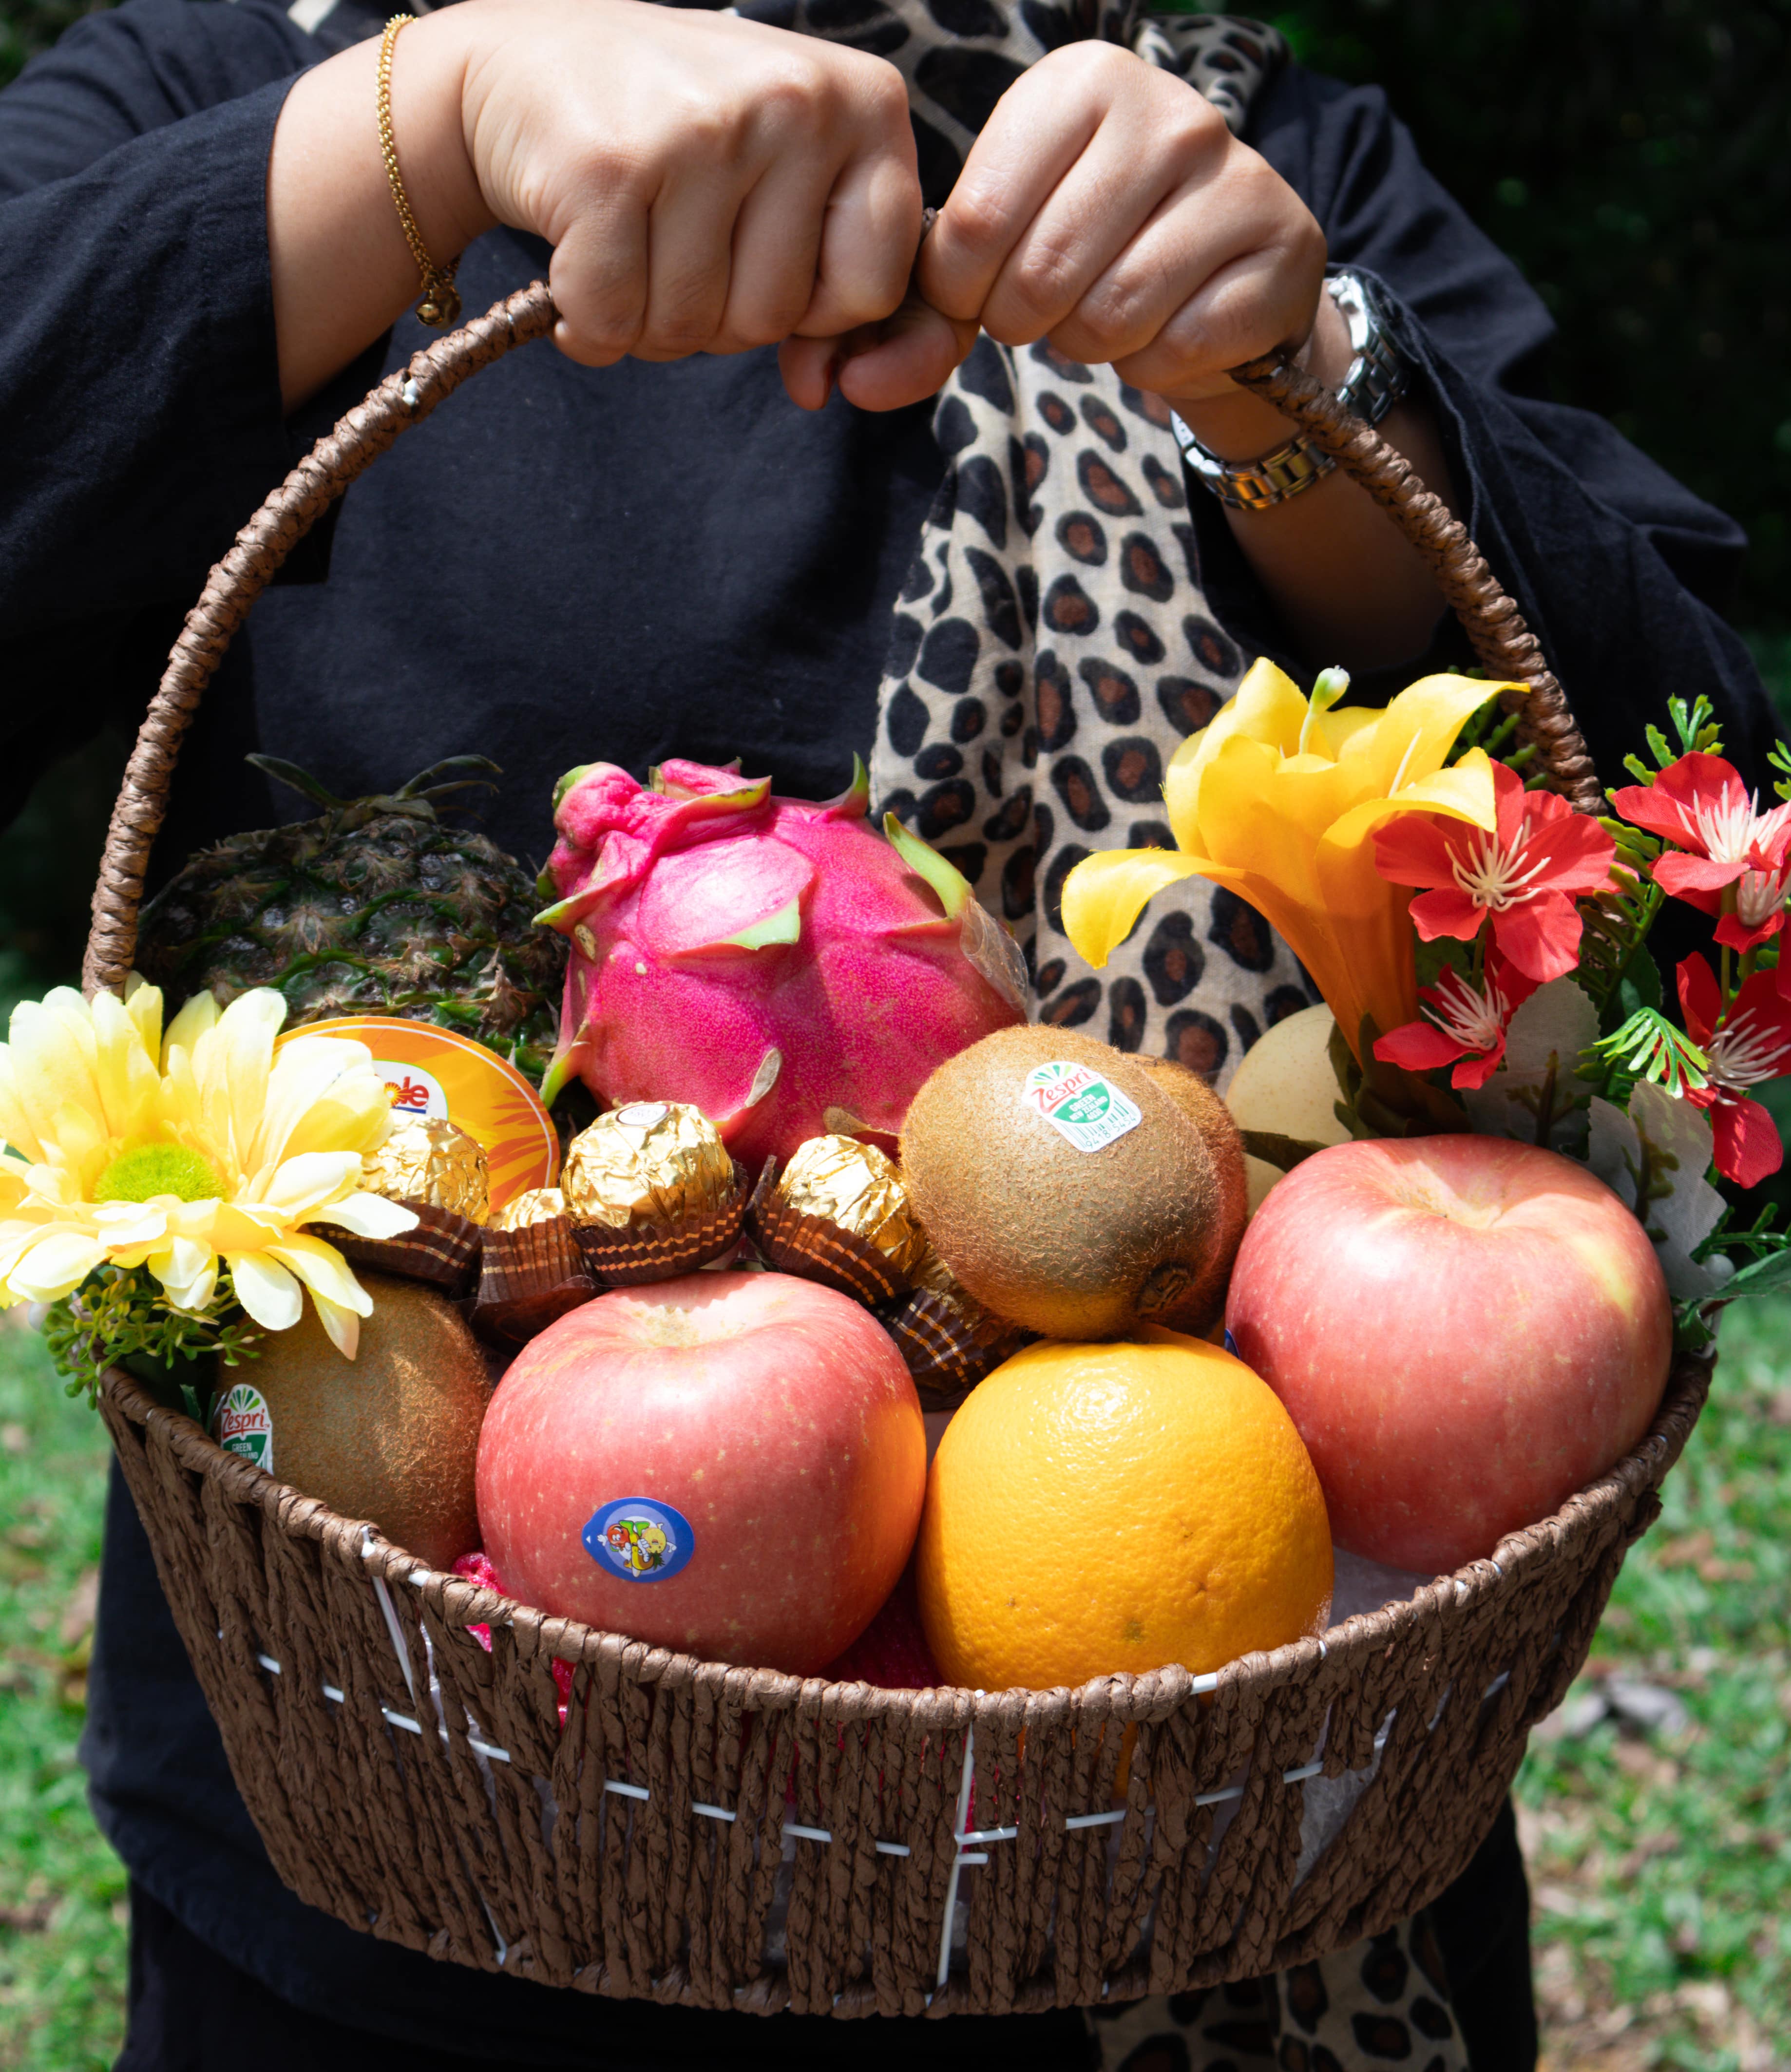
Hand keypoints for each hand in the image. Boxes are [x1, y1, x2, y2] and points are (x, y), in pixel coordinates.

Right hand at [270, 0, 924, 401]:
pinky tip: (577, 265)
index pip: (876, 288)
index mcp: (867, 103)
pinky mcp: (610, 169)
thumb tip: (823, 389)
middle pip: (773, 318)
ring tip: (628, 246)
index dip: (814, 309)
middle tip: (675, 246)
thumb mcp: (785, 178)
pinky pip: (613, 319)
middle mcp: (796, 99)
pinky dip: (588, 323)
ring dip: (648, 321)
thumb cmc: (679, 141)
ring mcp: (703, 129)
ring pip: (693, 328)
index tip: (764, 263)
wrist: (527, 68)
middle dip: (718, 316)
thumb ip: (830, 281)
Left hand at [788, 42, 1328, 423]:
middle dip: (1028, 322)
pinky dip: (1156, 366)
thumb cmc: (1084, 252)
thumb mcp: (994, 251)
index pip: (974, 225)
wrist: (1220, 274)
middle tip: (1049, 307)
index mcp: (1078, 83)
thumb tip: (847, 384)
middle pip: (1041, 277)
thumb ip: (915, 308)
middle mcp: (1166, 109)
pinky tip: (1170, 326)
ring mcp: (1233, 173)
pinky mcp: (1278, 247)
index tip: (985, 288)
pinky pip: (1175, 348)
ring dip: (1091, 346)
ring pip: (1110, 317)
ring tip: (1107, 312)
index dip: (964, 293)